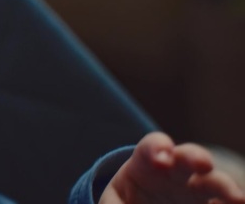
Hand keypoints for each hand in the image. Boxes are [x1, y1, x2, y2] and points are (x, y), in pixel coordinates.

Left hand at [100, 132, 244, 203]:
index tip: (160, 160)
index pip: (152, 147)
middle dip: (196, 156)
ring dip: (226, 187)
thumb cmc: (123, 202)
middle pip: (189, 156)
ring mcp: (196, 191)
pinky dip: (231, 203)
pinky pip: (223, 203)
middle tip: (203, 164)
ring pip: (214, 182)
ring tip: (237, 198)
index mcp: (146, 164)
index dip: (158, 148)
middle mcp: (176, 172)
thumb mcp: (113, 202)